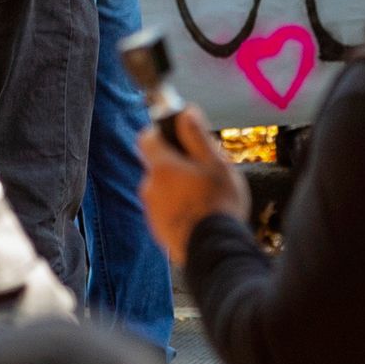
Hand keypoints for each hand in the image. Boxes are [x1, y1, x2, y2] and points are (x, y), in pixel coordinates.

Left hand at [138, 108, 249, 268]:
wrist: (213, 251)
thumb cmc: (218, 204)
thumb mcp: (215, 163)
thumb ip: (196, 135)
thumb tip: (184, 112)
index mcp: (161, 167)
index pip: (146, 138)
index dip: (161, 133)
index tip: (180, 137)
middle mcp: (149, 187)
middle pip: (158, 165)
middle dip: (177, 164)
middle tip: (204, 172)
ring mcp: (151, 211)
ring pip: (162, 188)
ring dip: (178, 188)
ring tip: (206, 198)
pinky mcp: (157, 230)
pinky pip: (165, 210)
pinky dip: (178, 208)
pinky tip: (200, 215)